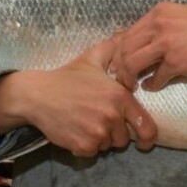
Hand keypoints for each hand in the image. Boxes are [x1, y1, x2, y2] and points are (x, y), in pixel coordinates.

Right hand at [0, 40, 157, 156]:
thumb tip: (125, 33)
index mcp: (119, 97)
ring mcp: (98, 133)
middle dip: (115, 133)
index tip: (145, 142)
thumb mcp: (92, 59)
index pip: (146, 126)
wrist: (38, 95)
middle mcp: (112, 116)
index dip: (148, 137)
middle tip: (99, 120)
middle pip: (124, 139)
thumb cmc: (67, 77)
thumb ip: (113, 48)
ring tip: (85, 122)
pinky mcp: (83, 146)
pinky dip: (85, 146)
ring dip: (100, 139)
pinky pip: (91, 153)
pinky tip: (75, 130)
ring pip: (108, 146)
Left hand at [111, 2, 186, 91]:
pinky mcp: (176, 62)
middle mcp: (158, 24)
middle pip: (124, 48)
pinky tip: (152, 87)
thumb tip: (144, 43)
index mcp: (159, 11)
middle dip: (119, 66)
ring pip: (132, 63)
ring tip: (132, 85)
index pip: (127, 32)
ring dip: (129, 77)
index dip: (119, 50)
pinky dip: (151, 85)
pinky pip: (155, 77)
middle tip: (121, 78)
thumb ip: (162, 26)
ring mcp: (166, 43)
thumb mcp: (183, 16)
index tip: (118, 62)